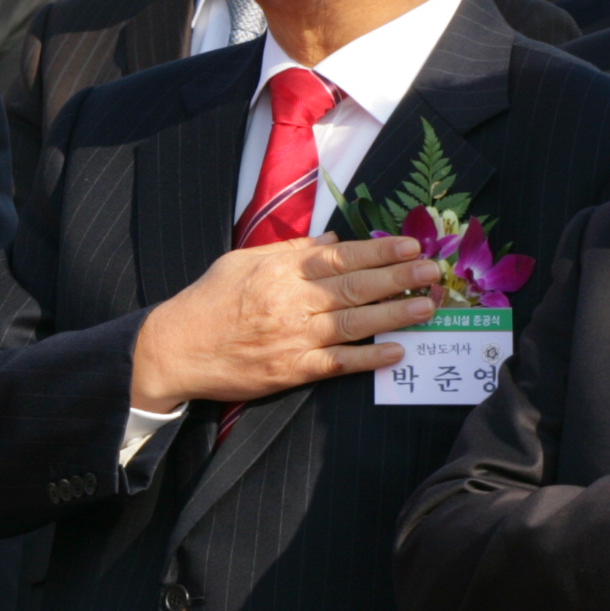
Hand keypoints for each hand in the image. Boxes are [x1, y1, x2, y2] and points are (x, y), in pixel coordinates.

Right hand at [126, 231, 439, 413]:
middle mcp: (291, 301)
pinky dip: (368, 358)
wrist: (175, 349)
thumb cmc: (208, 301)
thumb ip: (289, 250)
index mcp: (280, 271)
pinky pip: (338, 363)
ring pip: (355, 323)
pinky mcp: (291, 370)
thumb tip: (333, 240)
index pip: (341, 257)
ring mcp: (294, 337)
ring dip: (396, 314)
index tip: (411, 244)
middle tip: (434, 271)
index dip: (380, 251)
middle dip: (400, 277)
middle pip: (356, 287)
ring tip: (428, 306)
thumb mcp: (241, 261)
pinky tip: (396, 352)